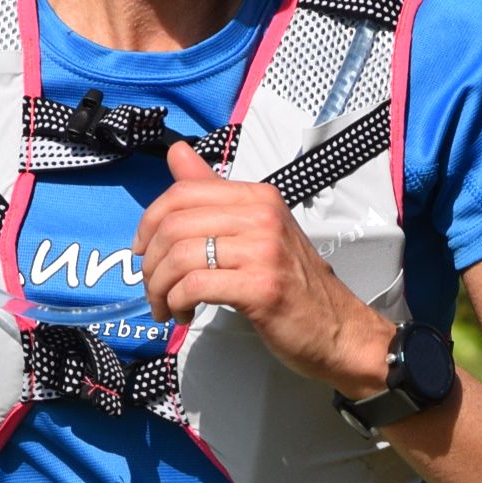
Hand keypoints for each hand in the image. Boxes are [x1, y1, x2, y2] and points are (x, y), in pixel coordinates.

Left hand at [133, 143, 394, 396]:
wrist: (338, 329)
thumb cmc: (293, 284)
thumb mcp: (255, 230)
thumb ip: (213, 193)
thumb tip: (177, 152)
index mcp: (258, 197)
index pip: (184, 192)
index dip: (149, 222)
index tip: (142, 250)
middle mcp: (262, 216)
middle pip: (175, 225)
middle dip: (150, 262)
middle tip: (151, 287)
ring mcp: (264, 250)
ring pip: (180, 257)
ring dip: (159, 288)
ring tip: (165, 306)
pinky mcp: (261, 287)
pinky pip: (195, 285)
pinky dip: (178, 303)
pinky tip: (183, 314)